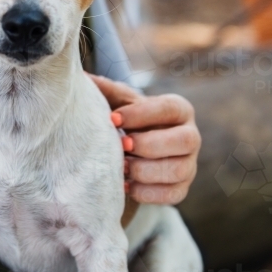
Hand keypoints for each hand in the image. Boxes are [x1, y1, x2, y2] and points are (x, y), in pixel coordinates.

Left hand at [87, 73, 199, 205]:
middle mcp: (190, 136)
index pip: (169, 108)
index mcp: (178, 110)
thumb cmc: (127, 121)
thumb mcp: (119, 102)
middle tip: (122, 146)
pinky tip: (126, 186)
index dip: (142, 114)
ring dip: (146, 171)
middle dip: (150, 144)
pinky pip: (173, 195)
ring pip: (180, 170)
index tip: (113, 119)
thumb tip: (80, 76)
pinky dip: (147, 192)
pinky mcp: (182, 188)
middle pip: (185, 140)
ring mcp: (189, 164)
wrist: (134, 150)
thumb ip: (105, 90)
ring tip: (121, 168)